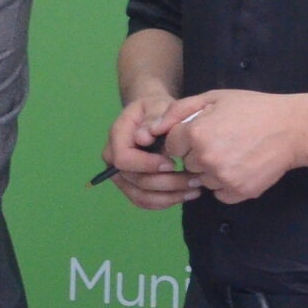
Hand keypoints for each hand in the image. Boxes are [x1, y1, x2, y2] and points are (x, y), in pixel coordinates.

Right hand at [103, 90, 200, 208]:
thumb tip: (143, 138)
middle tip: (195, 179)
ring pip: (141, 196)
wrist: (155, 118)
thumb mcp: (159, 106)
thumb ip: (153, 119)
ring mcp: (120, 175)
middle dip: (167, 182)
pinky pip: (146, 201)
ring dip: (170, 196)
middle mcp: (112, 158)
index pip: (123, 158)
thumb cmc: (159, 110)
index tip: (172, 163)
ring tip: (195, 189)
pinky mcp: (131, 187)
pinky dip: (167, 201)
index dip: (147, 164)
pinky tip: (187, 194)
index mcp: (117, 135)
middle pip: (136, 180)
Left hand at [151, 90, 302, 204]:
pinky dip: (226, 183)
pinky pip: (219, 193)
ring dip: (211, 169)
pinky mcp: (238, 192)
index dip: (187, 136)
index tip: (205, 130)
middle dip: (198, 153)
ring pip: (202, 179)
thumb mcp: (214, 97)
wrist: (292, 128)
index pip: (173, 145)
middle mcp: (206, 159)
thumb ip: (178, 110)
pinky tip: (241, 165)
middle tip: (223, 139)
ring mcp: (222, 178)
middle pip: (186, 164)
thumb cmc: (252, 108)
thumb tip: (152, 129)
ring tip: (234, 151)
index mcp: (196, 134)